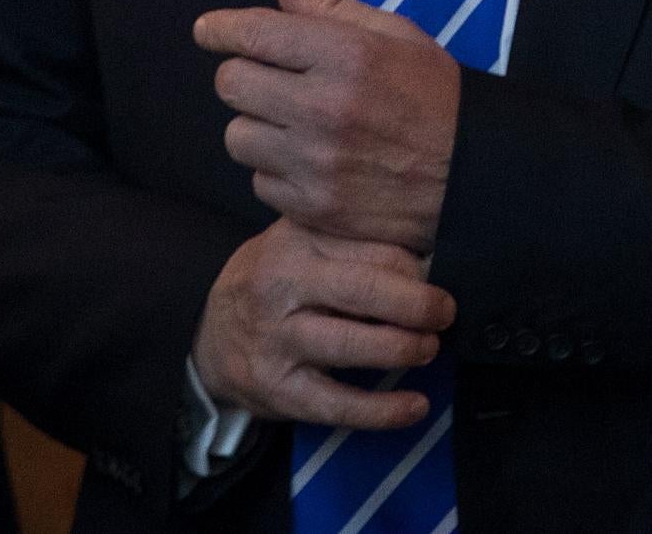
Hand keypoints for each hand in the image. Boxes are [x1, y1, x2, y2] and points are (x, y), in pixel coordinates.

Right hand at [190, 218, 453, 427]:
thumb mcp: (299, 245)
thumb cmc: (271, 283)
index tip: (436, 279)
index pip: (369, 249)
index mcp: (295, 242)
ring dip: (403, 348)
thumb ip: (351, 244)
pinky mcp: (279, 389)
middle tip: (444, 313)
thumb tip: (427, 260)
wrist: (207, 333)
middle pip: (362, 289)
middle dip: (417, 304)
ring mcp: (277, 340)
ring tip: (428, 349)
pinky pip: (338, 404)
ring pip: (352, 345)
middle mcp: (281, 286)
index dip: (414, 267)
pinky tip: (415, 405)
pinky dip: (383, 410)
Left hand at [195, 0, 461, 250]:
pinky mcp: (316, 207)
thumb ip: (328, 6)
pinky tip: (309, 162)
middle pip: (232, 83)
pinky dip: (275, 171)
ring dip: (257, 127)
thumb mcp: (393, 36)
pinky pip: (259, 182)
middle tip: (268, 80)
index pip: (254, 34)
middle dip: (243, 76)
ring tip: (293, 125)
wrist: (476, 177)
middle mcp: (324, 107)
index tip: (209, 31)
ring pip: (238, 136)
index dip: (221, 29)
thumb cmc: (433, 96)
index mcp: (346, 55)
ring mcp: (317, 163)